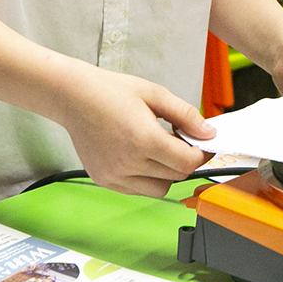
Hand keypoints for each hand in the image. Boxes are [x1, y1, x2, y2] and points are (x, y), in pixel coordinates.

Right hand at [56, 68, 213, 197]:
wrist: (73, 97)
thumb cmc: (110, 92)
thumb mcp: (155, 94)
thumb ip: (186, 115)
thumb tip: (209, 133)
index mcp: (143, 140)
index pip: (188, 163)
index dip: (202, 155)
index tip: (203, 146)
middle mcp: (128, 163)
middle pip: (176, 176)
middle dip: (184, 160)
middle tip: (178, 140)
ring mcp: (114, 175)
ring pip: (158, 189)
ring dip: (166, 173)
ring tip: (157, 148)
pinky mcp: (104, 180)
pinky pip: (137, 190)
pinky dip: (146, 178)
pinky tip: (140, 156)